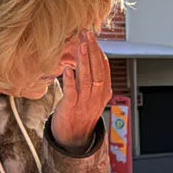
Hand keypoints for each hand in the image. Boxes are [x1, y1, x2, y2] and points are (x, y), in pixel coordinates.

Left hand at [51, 31, 111, 149]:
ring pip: (87, 79)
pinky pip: (72, 93)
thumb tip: (90, 57)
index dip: (98, 52)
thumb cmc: (80, 113)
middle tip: (87, 34)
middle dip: (93, 51)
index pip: (104, 68)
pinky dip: (70, 81)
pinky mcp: (71, 108)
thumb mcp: (92, 95)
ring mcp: (85, 103)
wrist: (74, 137)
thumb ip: (92, 78)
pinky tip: (67, 69)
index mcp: (104, 92)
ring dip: (84, 61)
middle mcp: (96, 97)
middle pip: (98, 71)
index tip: (92, 36)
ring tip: (81, 45)